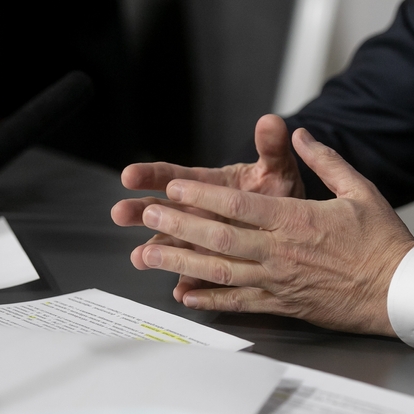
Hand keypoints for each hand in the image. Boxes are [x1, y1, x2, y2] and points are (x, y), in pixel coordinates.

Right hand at [112, 114, 303, 297]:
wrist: (293, 225)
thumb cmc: (279, 194)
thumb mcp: (276, 169)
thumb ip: (270, 148)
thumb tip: (271, 122)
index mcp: (208, 185)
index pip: (174, 176)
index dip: (151, 175)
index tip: (130, 175)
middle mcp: (198, 211)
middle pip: (162, 209)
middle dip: (139, 211)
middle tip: (120, 213)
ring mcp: (202, 239)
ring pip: (172, 244)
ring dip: (155, 252)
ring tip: (139, 258)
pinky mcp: (214, 263)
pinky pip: (200, 275)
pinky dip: (190, 283)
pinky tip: (181, 292)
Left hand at [126, 128, 413, 335]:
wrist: (398, 292)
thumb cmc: (383, 243)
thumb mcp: (360, 190)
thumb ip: (326, 160)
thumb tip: (301, 135)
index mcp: (297, 220)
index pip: (237, 207)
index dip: (200, 196)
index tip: (172, 188)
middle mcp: (281, 252)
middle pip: (218, 238)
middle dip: (178, 226)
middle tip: (146, 217)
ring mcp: (279, 282)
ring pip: (219, 272)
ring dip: (180, 263)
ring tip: (148, 255)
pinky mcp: (283, 305)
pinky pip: (238, 303)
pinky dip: (209, 299)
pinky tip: (185, 294)